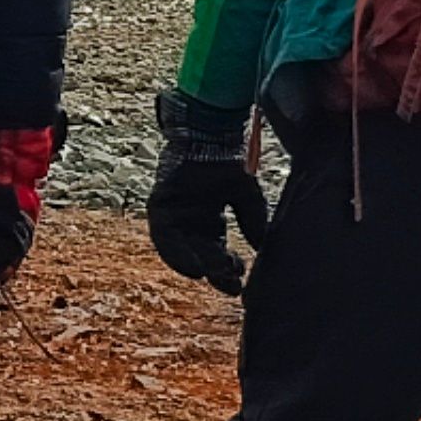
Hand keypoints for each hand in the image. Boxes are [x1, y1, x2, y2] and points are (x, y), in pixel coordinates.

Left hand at [145, 89, 271, 294]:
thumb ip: (253, 221)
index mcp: (209, 223)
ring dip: (193, 265)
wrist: (210, 135)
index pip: (216, 254)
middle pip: (199, 256)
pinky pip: (162, 236)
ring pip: (179, 250)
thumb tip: (261, 248)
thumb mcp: (246, 196)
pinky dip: (174, 252)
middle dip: (214, 272)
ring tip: (209, 277)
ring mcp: (173, 216)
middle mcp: (190, 223)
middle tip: (230, 285)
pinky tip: (191, 265)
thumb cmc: (227, 162)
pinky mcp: (158, 206)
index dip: (226, 270)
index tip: (240, 284)